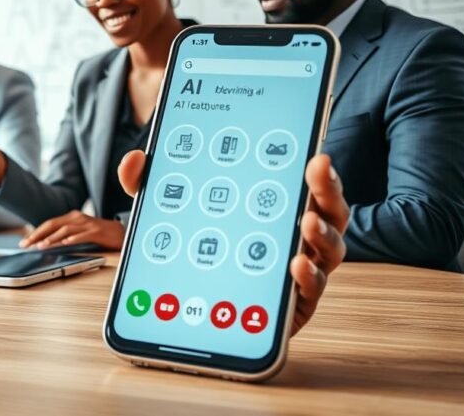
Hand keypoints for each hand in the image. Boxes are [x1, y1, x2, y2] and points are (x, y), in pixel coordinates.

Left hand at [19, 210, 124, 249]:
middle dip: (37, 235)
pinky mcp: (96, 231)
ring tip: (42, 246)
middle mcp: (77, 218)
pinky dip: (72, 239)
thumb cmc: (99, 234)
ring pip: (65, 229)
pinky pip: (82, 235)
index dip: (35, 232)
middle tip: (26, 244)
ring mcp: (87, 224)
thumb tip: (46, 244)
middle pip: (53, 224)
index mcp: (71, 217)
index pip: (49, 224)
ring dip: (52, 238)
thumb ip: (65, 235)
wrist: (121, 232)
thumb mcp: (79, 232)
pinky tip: (65, 244)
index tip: (24, 242)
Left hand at [117, 150, 348, 336]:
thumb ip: (149, 184)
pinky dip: (307, 277)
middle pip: (328, 210)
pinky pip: (311, 290)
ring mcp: (299, 270)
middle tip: (318, 168)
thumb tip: (134, 159)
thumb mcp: (166, 213)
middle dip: (328, 188)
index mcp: (275, 207)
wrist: (192, 312)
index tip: (313, 151)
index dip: (317, 168)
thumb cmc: (195, 252)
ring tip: (307, 221)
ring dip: (323, 233)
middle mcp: (295, 237)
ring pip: (330, 249)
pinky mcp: (293, 304)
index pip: (305, 183)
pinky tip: (295, 265)